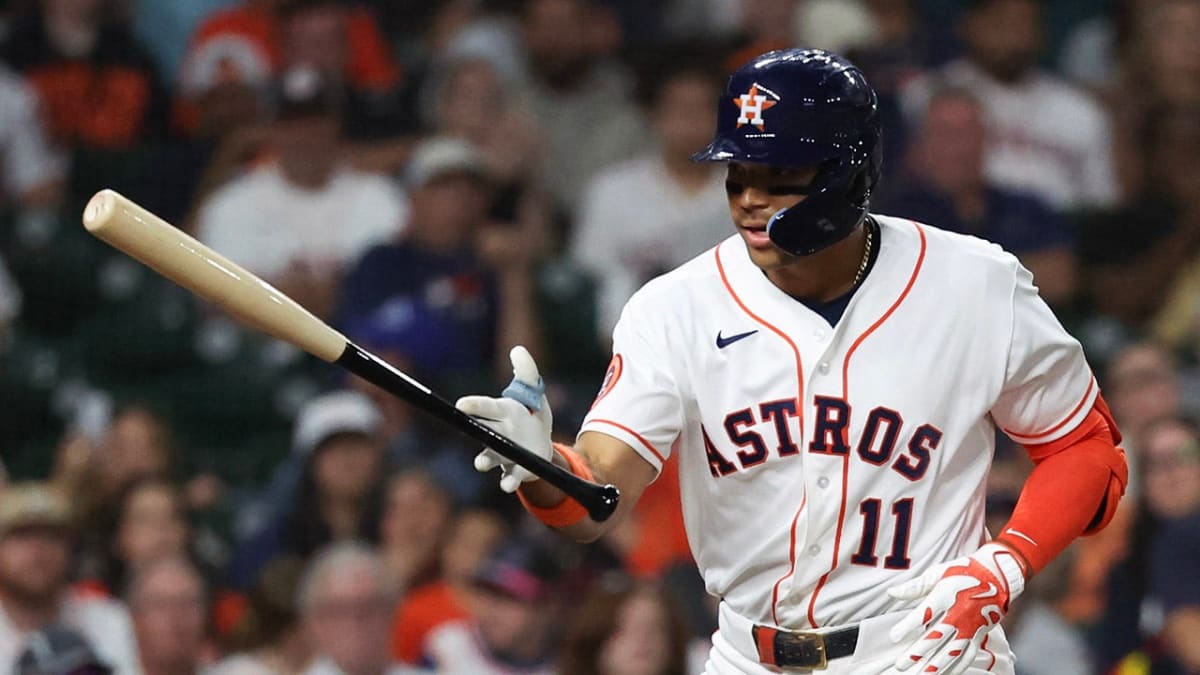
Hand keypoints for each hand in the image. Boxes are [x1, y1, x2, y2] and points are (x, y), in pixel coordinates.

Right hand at [455, 346, 552, 492]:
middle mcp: (497, 433)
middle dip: (472, 428)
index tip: (461, 404)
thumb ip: (527, 372)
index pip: (486, 407)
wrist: (543, 444)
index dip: (474, 405)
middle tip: (464, 425)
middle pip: (481, 430)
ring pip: (487, 457)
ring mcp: (503, 454)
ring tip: (480, 463)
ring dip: (483, 460)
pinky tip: (507, 485)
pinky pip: (508, 478)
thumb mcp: (534, 392)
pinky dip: (507, 482)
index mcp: (503, 412)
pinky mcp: (514, 470)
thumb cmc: (532, 414)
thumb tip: (518, 349)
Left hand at [886, 542, 1026, 674]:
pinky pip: (968, 655)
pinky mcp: (980, 634)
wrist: (997, 574)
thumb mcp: (937, 573)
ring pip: (952, 651)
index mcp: (945, 595)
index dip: (907, 627)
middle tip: (901, 664)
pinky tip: (945, 673)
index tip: (894, 637)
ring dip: (936, 665)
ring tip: (921, 674)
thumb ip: (914, 587)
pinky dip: (957, 666)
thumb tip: (892, 593)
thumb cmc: (963, 571)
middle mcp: (959, 614)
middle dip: (917, 653)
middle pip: (935, 638)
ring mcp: (971, 626)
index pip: (923, 614)